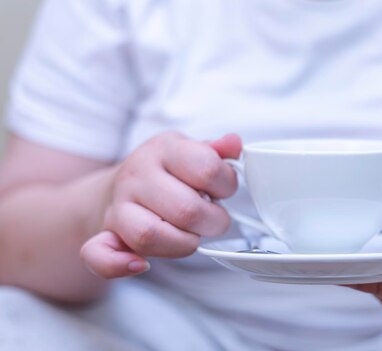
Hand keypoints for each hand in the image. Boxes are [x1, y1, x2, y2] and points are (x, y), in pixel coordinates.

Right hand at [80, 132, 241, 278]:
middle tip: (213, 218)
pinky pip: (101, 255)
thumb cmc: (166, 173)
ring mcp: (118, 205)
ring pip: (151, 234)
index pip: (207, 168)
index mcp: (164, 150)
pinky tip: (141, 264)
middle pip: (186, 210)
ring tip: (191, 235)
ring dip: (183, 243)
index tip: (223, 190)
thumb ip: (216, 151)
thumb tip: (233, 143)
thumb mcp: (191, 151)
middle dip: (213, 222)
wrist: (119, 187)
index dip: (226, 185)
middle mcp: (137, 175)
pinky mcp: (105, 234)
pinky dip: (120, 264)